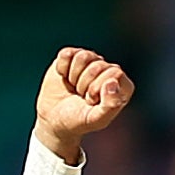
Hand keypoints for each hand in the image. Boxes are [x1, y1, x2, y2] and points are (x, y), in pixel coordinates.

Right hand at [35, 47, 133, 164]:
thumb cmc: (78, 120)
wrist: (53, 119)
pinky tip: (65, 78)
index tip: (92, 101)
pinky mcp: (72, 56)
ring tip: (75, 88)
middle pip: (98, 66)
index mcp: (121, 86)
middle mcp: (108, 70)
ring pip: (83, 57)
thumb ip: (111, 105)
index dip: (99, 87)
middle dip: (85, 85)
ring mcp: (90, 61)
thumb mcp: (95, 120)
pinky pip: (67, 54)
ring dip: (74, 76)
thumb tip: (113, 82)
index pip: (115, 73)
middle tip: (82, 96)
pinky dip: (62, 69)